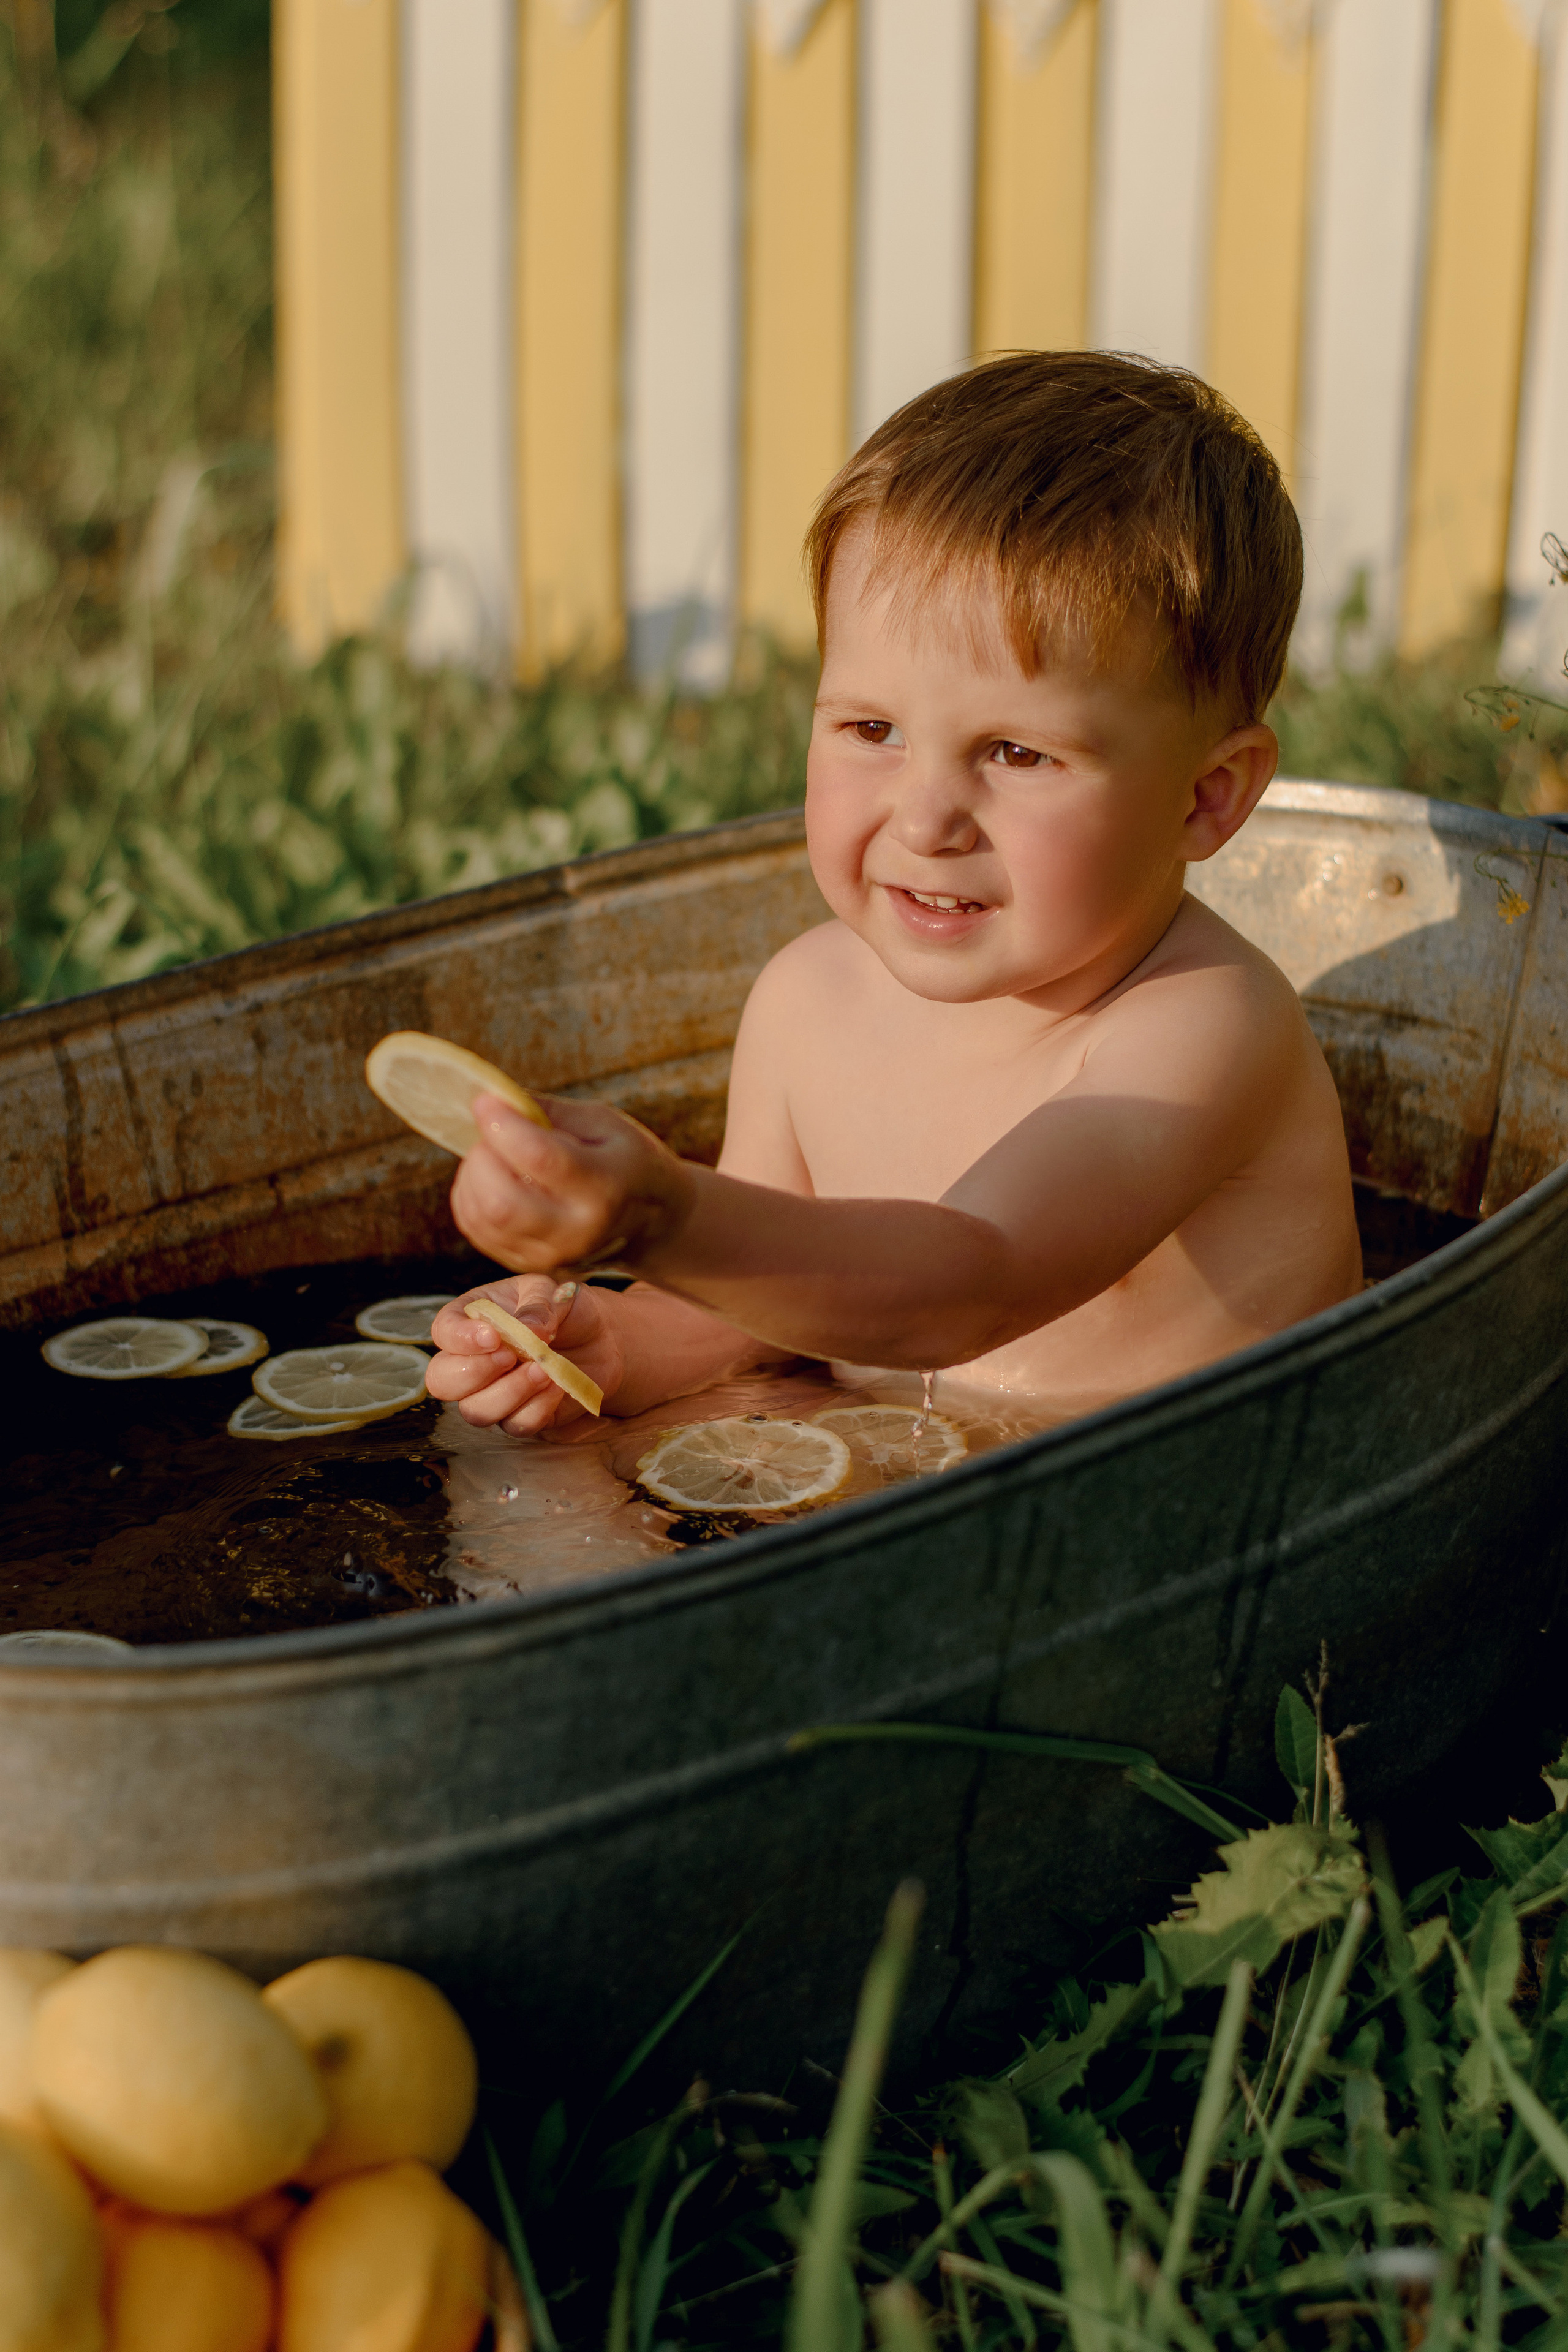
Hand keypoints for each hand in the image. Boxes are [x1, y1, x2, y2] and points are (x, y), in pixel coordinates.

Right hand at [426, 1277, 628, 1434]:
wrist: (603, 1340)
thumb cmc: (569, 1310)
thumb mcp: (555, 1293)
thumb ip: (538, 1306)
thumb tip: (527, 1329)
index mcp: (472, 1320)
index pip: (443, 1332)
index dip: (458, 1338)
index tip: (492, 1337)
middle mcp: (474, 1359)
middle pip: (442, 1381)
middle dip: (473, 1373)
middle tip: (510, 1356)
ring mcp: (493, 1393)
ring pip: (476, 1411)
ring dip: (509, 1393)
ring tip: (543, 1370)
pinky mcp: (520, 1416)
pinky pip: (516, 1425)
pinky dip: (537, 1408)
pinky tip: (557, 1386)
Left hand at [449, 1094, 694, 1276]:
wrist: (649, 1223)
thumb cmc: (624, 1161)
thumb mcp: (603, 1124)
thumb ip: (548, 1112)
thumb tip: (495, 1099)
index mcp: (604, 1188)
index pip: (539, 1158)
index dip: (502, 1125)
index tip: (486, 1101)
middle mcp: (576, 1232)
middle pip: (499, 1202)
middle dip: (482, 1155)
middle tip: (494, 1132)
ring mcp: (550, 1255)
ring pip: (481, 1217)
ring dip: (473, 1174)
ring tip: (495, 1154)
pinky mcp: (528, 1265)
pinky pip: (476, 1229)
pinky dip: (471, 1196)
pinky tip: (492, 1178)